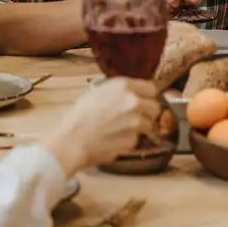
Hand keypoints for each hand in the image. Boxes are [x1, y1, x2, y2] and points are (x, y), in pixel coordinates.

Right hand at [41, 78, 159, 175]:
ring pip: (150, 124)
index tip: (143, 101)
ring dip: (140, 128)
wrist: (71, 140)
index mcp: (123, 85)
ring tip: (120, 130)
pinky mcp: (133, 140)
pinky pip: (138, 139)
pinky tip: (114, 140)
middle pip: (155, 106)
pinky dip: (129, 141)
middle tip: (135, 118)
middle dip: (147, 113)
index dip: (147, 96)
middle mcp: (133, 101)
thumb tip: (135, 94)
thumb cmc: (78, 117)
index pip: (151, 88)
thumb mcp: (98, 92)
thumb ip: (120, 92)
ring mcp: (135, 122)